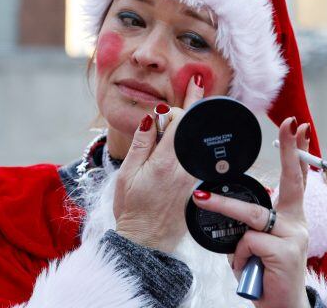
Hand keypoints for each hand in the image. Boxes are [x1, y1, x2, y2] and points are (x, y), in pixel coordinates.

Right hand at [113, 77, 203, 252]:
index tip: (187, 88)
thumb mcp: (127, 174)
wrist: (146, 243)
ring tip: (195, 102)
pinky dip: (191, 143)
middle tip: (198, 84)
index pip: (181, 122)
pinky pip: (195, 157)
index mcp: (166, 162)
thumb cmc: (131, 209)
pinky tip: (183, 136)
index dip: (179, 106)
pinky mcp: (195, 186)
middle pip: (193, 129)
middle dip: (194, 106)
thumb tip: (151, 118)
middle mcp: (185, 168)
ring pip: (195, 143)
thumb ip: (141, 144)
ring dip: (192, 125)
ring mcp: (193, 178)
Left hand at [191, 118, 311, 307]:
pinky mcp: (285, 252)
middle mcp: (297, 223)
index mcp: (291, 217)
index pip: (296, 178)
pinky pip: (248, 241)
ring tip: (202, 200)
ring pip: (252, 215)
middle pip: (288, 182)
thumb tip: (233, 206)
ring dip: (223, 207)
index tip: (298, 125)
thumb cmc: (265, 272)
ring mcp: (294, 237)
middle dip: (288, 151)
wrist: (279, 307)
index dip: (297, 152)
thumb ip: (253, 223)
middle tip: (289, 124)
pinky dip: (239, 255)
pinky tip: (248, 267)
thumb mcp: (258, 242)